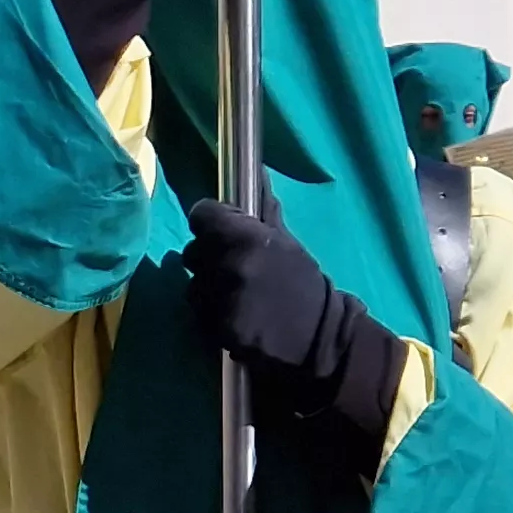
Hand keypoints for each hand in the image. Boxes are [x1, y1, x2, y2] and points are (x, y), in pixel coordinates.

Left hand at [182, 200, 346, 375]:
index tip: (221, 229)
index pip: (201, 215)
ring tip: (234, 294)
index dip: (210, 220)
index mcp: (247, 238)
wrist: (318, 337)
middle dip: (209, 256)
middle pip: (193, 250)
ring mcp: (219, 298)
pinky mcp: (216, 328)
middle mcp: (227, 265)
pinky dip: (212, 312)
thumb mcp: (287, 244)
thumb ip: (264, 213)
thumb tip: (259, 174)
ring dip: (208, 287)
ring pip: (194, 284)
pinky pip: (200, 312)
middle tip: (231, 265)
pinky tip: (235, 314)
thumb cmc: (305, 286)